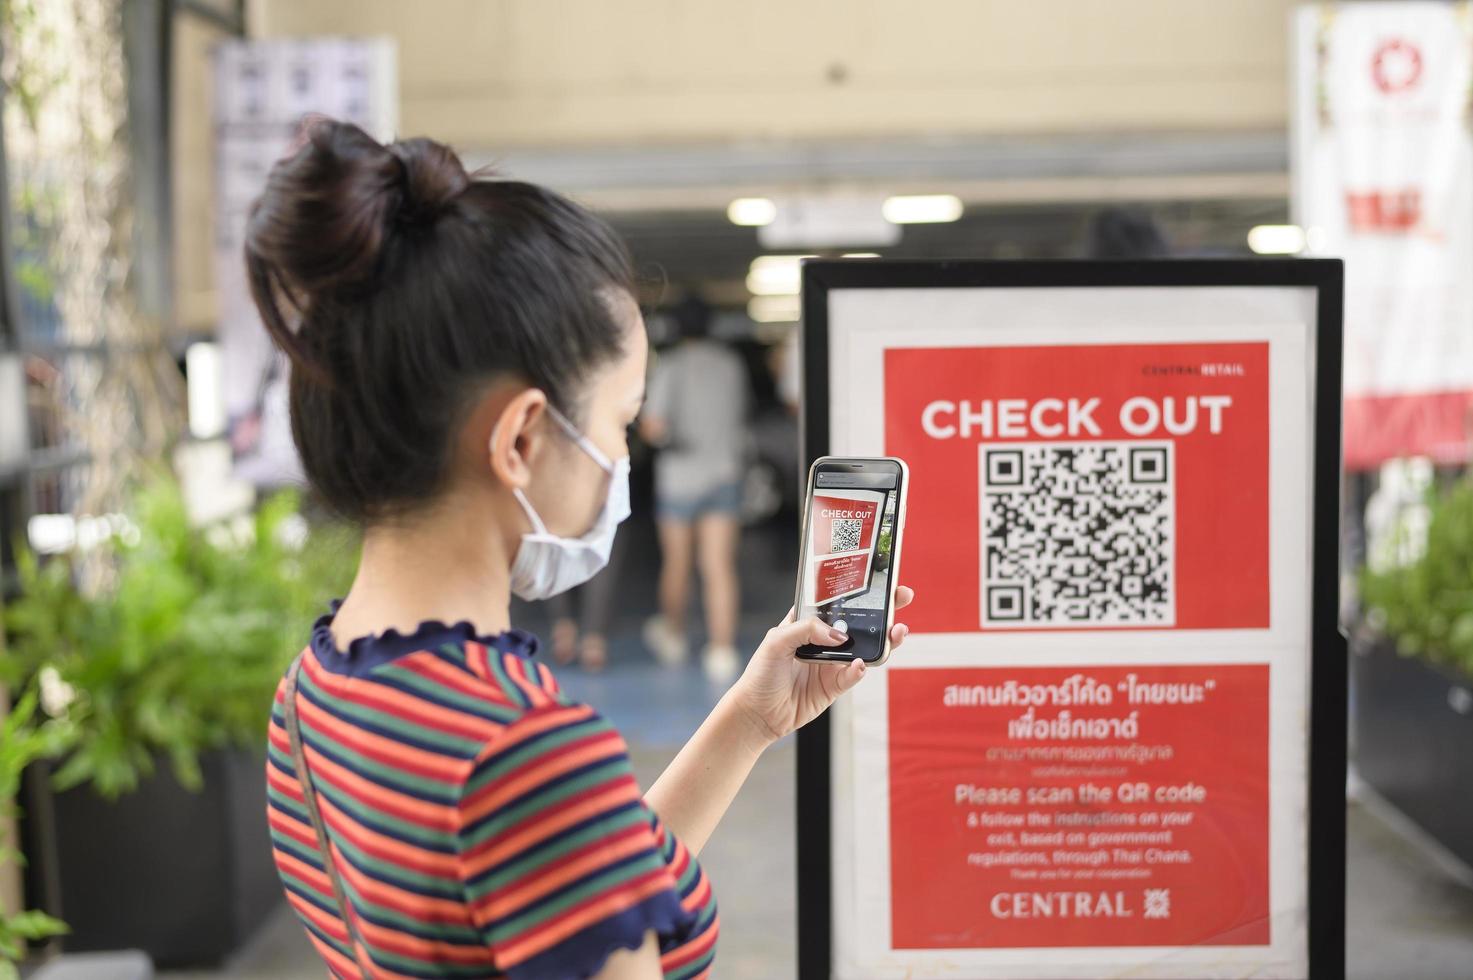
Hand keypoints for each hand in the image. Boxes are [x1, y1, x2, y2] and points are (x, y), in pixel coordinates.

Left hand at [728, 586, 914, 744]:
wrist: (756, 714)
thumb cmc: (760, 674)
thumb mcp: (775, 641)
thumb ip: (805, 630)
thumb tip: (838, 634)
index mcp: (807, 622)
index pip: (836, 601)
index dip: (857, 589)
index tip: (878, 579)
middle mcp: (823, 640)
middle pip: (859, 621)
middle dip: (883, 609)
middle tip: (901, 597)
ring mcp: (831, 663)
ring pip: (864, 648)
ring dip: (882, 640)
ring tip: (896, 632)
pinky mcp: (835, 686)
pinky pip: (853, 675)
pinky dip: (860, 670)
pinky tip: (861, 664)